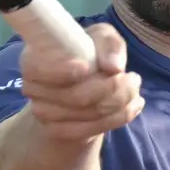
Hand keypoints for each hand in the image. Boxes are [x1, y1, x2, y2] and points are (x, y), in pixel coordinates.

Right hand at [18, 23, 144, 142]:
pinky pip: (94, 128)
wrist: (81, 83)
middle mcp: (34, 89)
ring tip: (135, 88)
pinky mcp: (61, 131)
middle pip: (76, 97)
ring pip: (90, 115)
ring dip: (121, 102)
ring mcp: (45, 114)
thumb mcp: (100, 38)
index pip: (42, 70)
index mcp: (34, 60)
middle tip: (134, 78)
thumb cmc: (89, 52)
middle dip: (113, 89)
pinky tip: (135, 105)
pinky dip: (120, 117)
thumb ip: (109, 44)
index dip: (63, 71)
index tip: (86, 67)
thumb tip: (114, 67)